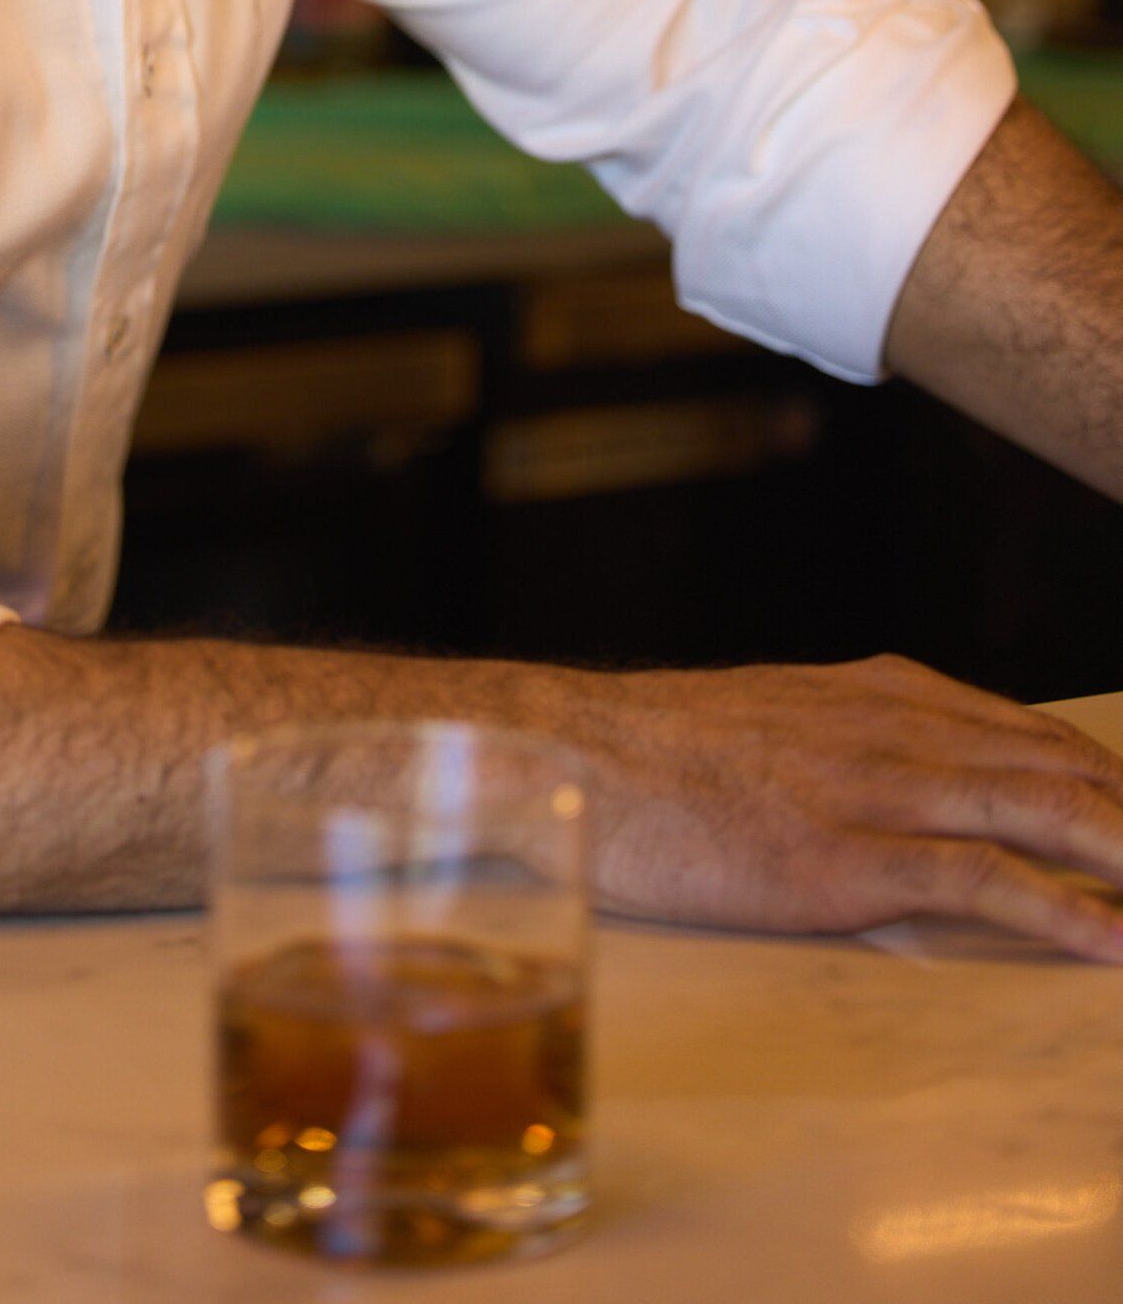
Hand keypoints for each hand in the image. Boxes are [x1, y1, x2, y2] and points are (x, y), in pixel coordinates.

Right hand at [568, 652, 1122, 959]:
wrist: (568, 752)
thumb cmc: (656, 751)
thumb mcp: (775, 720)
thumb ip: (854, 742)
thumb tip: (910, 782)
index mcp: (883, 693)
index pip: (1037, 735)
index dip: (1109, 782)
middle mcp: (895, 729)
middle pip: (1063, 769)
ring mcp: (873, 792)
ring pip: (1046, 811)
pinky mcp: (843, 860)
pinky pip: (984, 881)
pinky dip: (1068, 912)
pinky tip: (1118, 943)